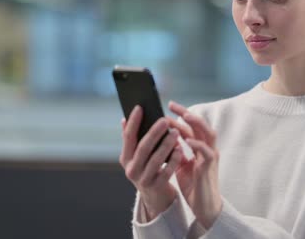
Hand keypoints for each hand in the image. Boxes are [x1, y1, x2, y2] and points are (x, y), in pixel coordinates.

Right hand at [119, 105, 184, 220]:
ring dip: (166, 145)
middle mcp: (131, 169)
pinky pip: (166, 171)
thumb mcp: (136, 157)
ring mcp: (143, 179)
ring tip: (176, 132)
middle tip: (164, 120)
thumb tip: (124, 119)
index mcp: (125, 158)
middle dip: (154, 132)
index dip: (133, 122)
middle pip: (143, 147)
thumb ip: (132, 140)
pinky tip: (180, 150)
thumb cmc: (148, 169)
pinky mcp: (156, 187)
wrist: (155, 197)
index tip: (140, 107)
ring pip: (155, 159)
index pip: (128, 137)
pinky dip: (173, 160)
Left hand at [168, 101, 222, 228]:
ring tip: (184, 116)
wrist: (203, 207)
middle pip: (200, 125)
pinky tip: (187, 140)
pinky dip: (198, 145)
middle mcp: (207, 149)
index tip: (169, 105)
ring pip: (208, 134)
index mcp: (200, 147)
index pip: (192, 126)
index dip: (182, 115)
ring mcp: (210, 157)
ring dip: (197, 124)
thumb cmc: (193, 185)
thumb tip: (160, 138)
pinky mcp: (210, 168)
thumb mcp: (181, 165)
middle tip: (172, 105)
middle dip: (187, 113)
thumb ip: (175, 151)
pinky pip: (207, 153)